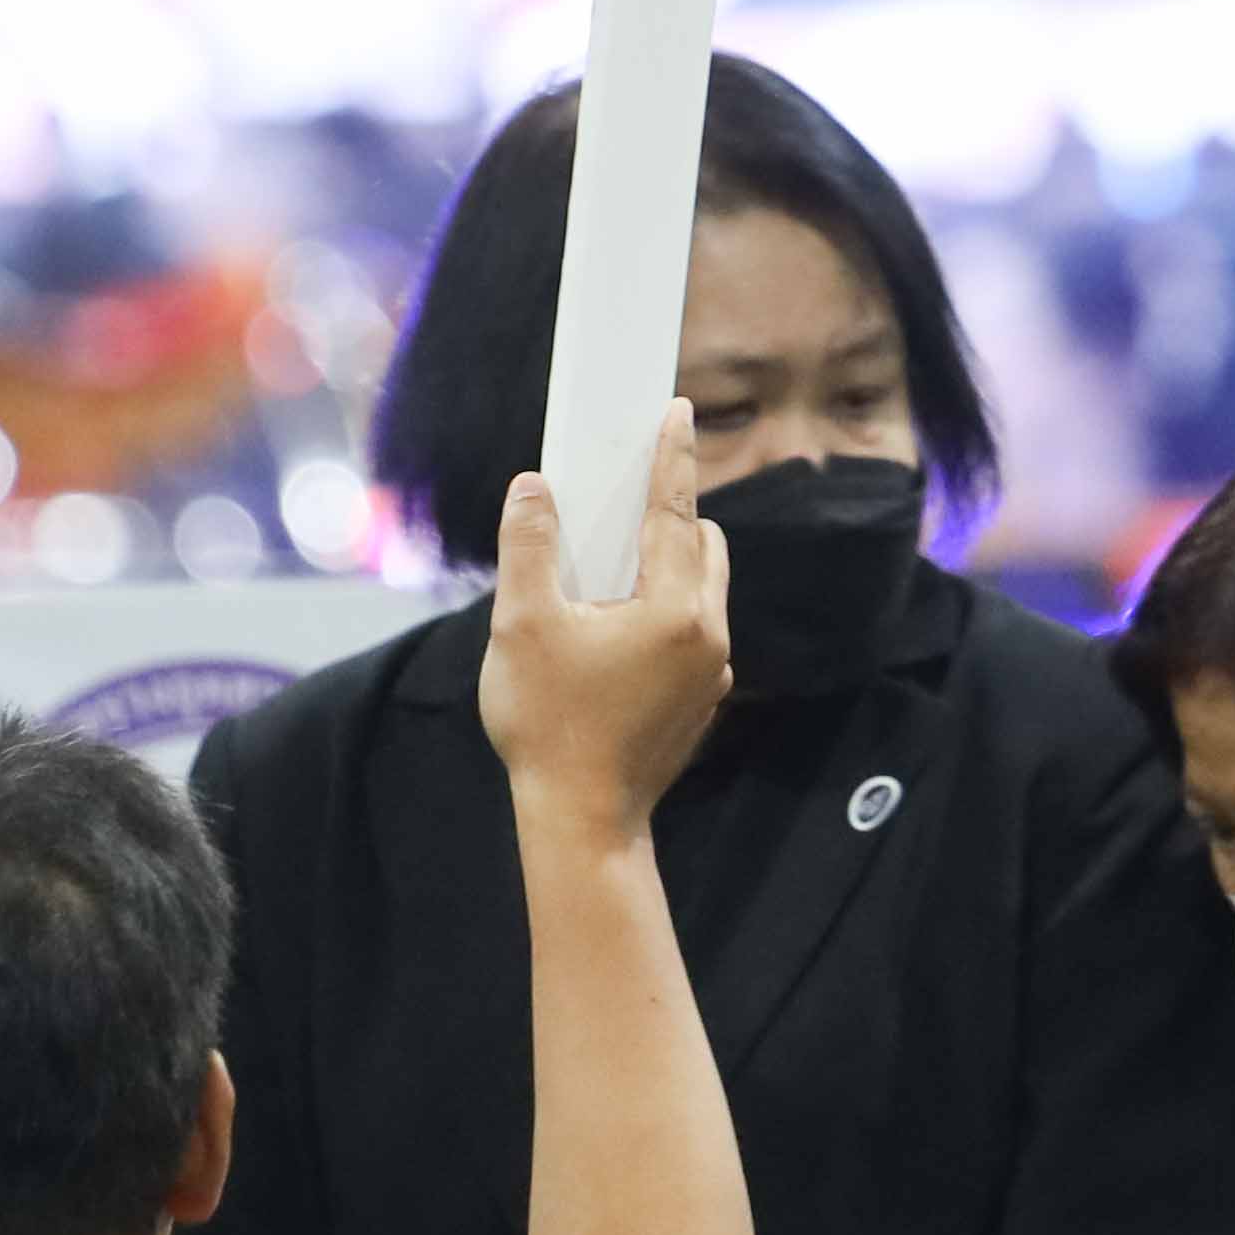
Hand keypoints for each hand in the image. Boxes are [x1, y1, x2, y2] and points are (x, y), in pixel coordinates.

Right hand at [478, 439, 730, 849]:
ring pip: (700, 592)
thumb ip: (529, 547)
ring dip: (666, 568)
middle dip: (671, 516)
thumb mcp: (523, 625)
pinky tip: (612, 630)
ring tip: (607, 573)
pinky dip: (662, 612)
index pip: (677, 511)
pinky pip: (691, 634)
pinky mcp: (699, 703)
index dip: (674, 456)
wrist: (582, 823)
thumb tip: (533, 488)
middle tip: (622, 501)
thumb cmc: (549, 725)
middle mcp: (708, 636)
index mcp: (675, 609)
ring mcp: (711, 674)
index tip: (679, 411)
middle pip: (702, 547)